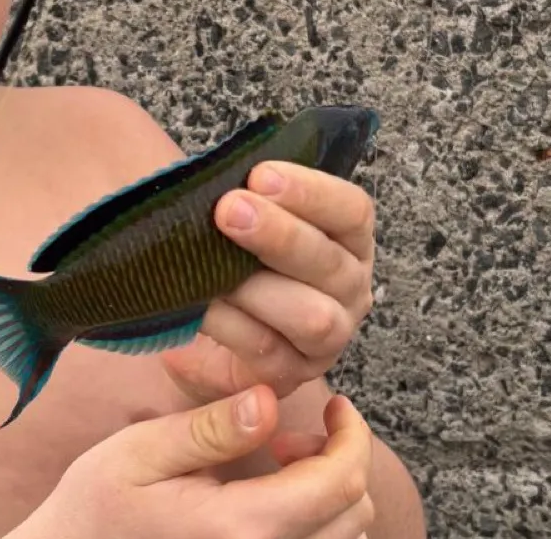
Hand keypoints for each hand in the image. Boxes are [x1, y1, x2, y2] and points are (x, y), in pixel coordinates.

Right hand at [14, 386, 374, 538]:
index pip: (339, 483)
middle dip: (340, 460)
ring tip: (276, 465)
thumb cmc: (97, 507)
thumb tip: (269, 402)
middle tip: (287, 433)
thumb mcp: (141, 451)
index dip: (351, 436)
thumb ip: (211, 428)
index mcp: (241, 527)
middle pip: (352, 514)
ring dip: (329, 494)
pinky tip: (269, 502)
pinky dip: (314, 523)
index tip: (335, 405)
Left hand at [162, 161, 375, 402]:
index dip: (311, 192)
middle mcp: (350, 288)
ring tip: (208, 267)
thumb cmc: (234, 257)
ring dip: (256, 288)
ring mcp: (330, 337)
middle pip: (330, 263)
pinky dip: (230, 326)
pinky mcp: (294, 374)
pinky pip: (269, 352)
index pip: (351, 211)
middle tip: (228, 211)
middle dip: (278, 235)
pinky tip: (198, 306)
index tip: (260, 175)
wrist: (209, 329)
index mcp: (348, 240)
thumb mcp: (245, 221)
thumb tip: (214, 178)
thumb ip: (246, 200)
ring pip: (312, 317)